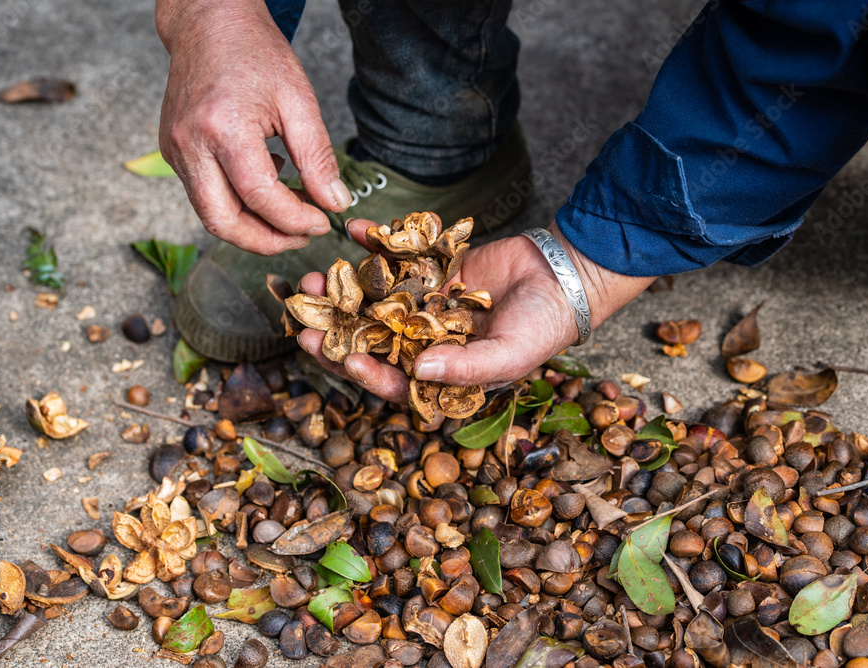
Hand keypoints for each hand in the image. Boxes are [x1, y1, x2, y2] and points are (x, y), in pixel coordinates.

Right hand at [156, 0, 351, 254]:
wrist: (208, 23)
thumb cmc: (254, 53)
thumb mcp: (299, 100)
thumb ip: (318, 157)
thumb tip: (335, 202)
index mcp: (222, 129)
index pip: (259, 197)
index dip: (294, 220)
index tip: (322, 221)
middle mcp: (189, 145)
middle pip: (223, 222)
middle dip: (267, 241)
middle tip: (303, 236)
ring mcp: (175, 151)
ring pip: (211, 215)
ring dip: (252, 227)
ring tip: (290, 214)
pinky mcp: (173, 153)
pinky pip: (205, 196)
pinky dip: (238, 204)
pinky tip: (266, 185)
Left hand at [297, 220, 656, 403]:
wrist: (564, 275)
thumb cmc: (542, 328)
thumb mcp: (507, 357)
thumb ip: (463, 369)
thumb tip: (415, 371)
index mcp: (442, 375)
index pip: (395, 381)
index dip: (365, 373)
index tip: (341, 358)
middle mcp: (427, 342)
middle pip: (373, 340)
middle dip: (339, 331)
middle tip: (304, 321)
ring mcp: (426, 305)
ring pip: (376, 299)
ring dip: (346, 289)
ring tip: (316, 278)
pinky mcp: (432, 270)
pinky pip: (399, 259)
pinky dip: (378, 244)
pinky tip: (356, 230)